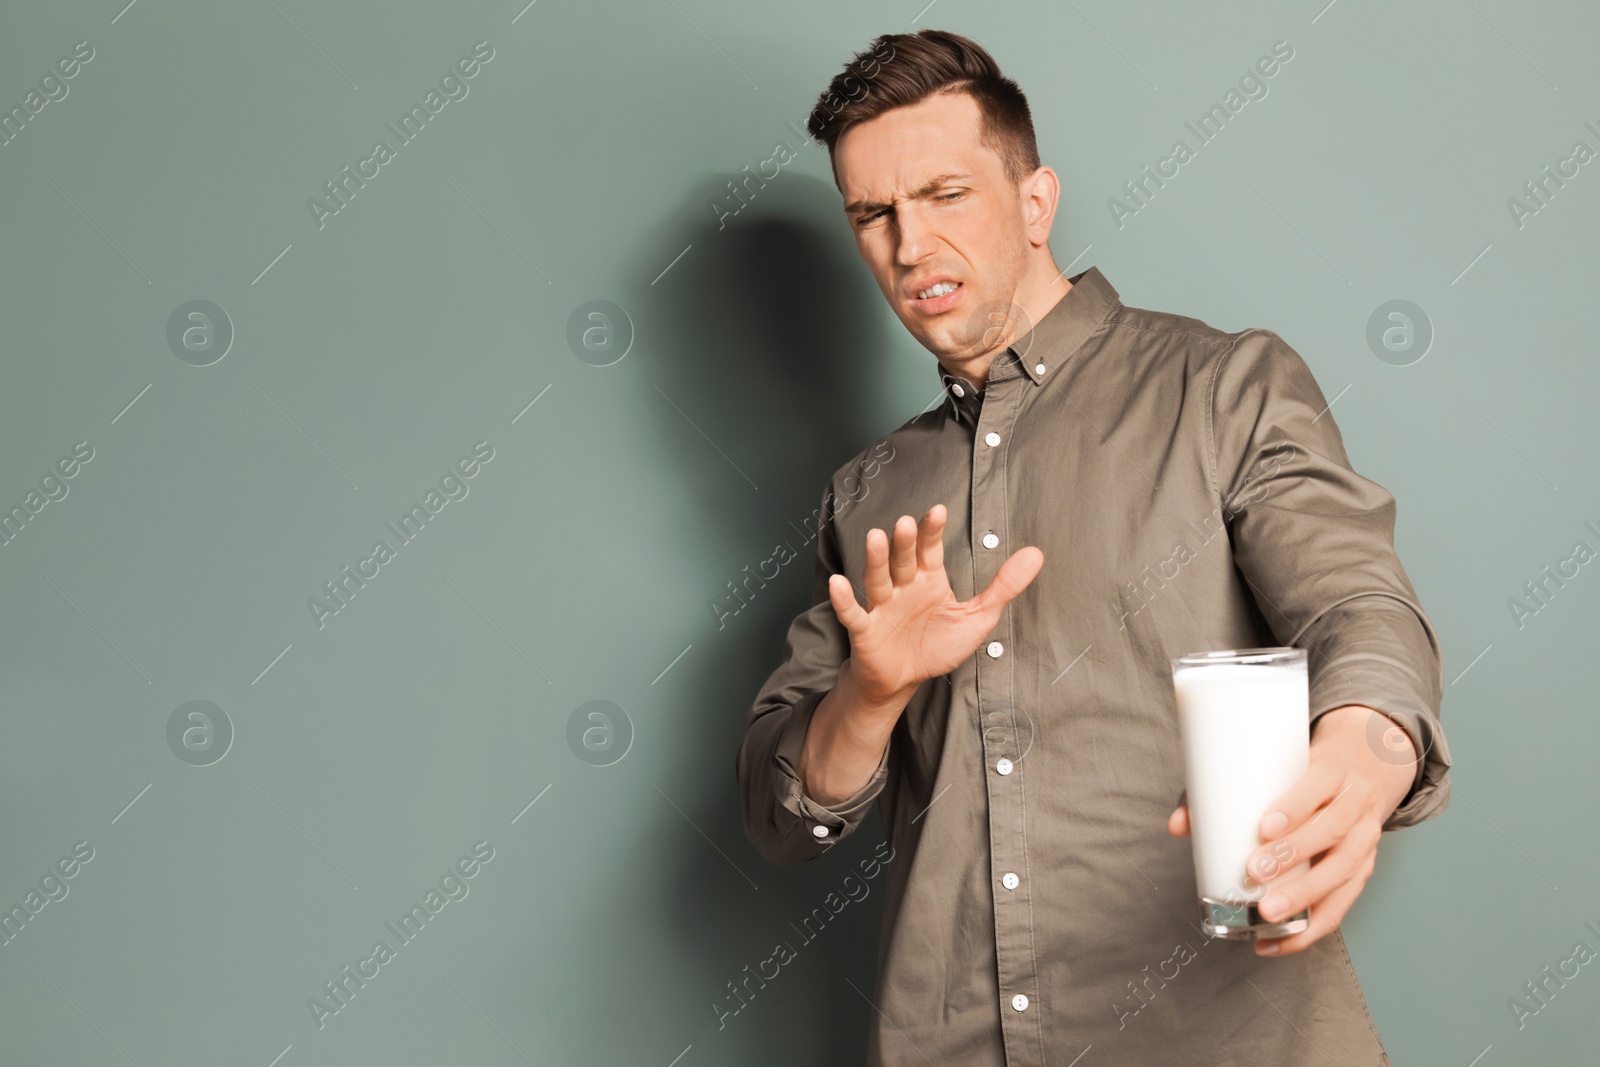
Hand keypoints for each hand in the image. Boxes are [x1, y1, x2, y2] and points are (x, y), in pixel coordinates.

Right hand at [828, 503, 1043, 705]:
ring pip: (877, 578)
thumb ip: (1004, 587)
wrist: (904, 681)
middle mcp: (903, 587)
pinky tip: (838, 584)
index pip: (930, 549)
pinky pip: (853, 613)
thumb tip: (1037, 553)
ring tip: (875, 536)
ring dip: (876, 559)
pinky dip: (842, 600)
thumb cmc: (936, 644)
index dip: (932, 531)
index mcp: (928, 580)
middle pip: (903, 559)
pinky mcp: (865, 630)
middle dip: (905, 542)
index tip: (938, 510)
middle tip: (907, 522)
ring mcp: (881, 607)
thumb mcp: (977, 618)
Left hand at [1166, 704, 1416, 955]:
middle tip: (1254, 872)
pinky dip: (1310, 928)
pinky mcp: (1363, 871)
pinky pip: (1342, 905)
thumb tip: (1177, 825)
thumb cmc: (1300, 774)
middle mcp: (1355, 805)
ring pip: (1343, 870)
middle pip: (1332, 829)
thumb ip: (1223, 792)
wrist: (1358, 776)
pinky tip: (1278, 941)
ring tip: (1267, 912)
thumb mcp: (1274, 769)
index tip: (1263, 827)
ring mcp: (1364, 840)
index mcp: (1333, 771)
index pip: (1320, 783)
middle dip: (1293, 854)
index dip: (1295, 806)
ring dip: (1304, 896)